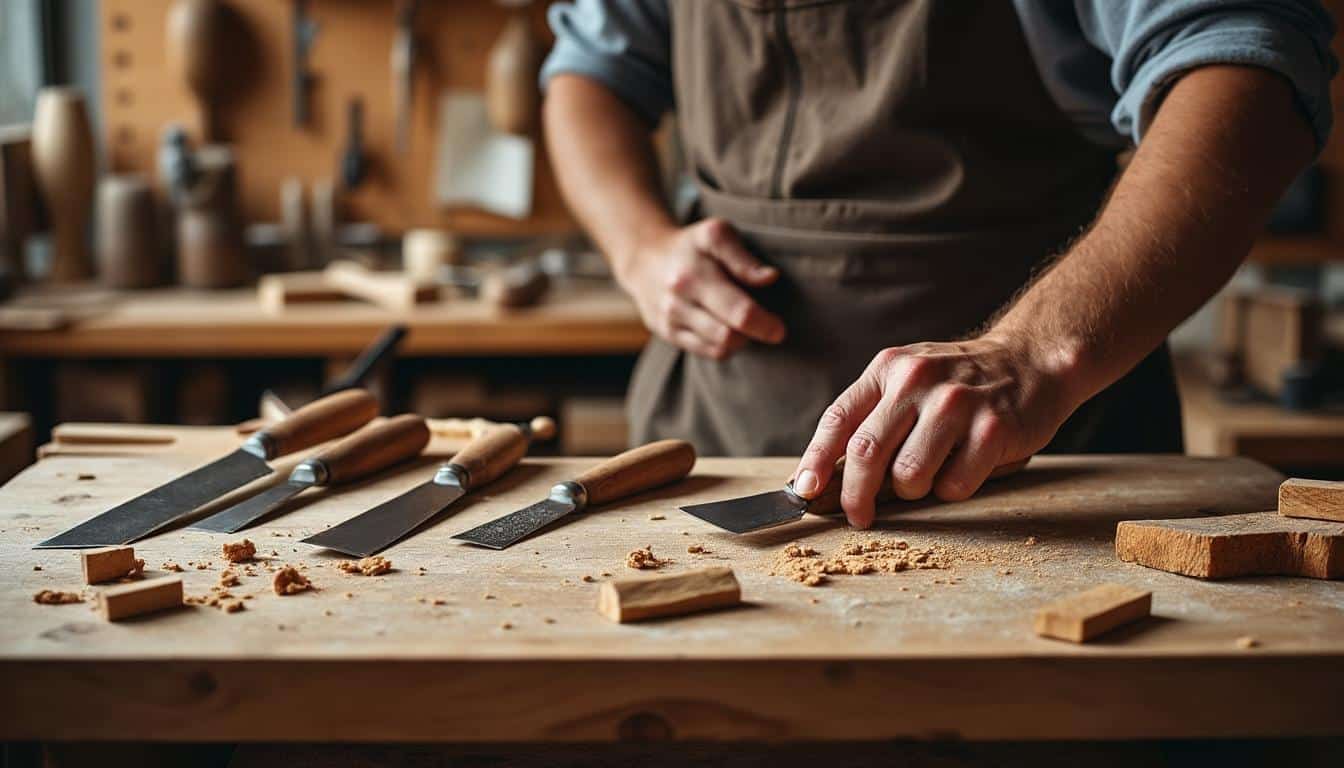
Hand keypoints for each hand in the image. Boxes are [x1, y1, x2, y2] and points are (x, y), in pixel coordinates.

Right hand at [615, 218, 785, 359]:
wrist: (644, 259)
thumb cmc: (691, 246)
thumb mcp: (716, 235)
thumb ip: (743, 257)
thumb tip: (770, 278)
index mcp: (695, 276)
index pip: (737, 312)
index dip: (764, 324)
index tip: (779, 328)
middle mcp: (679, 301)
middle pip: (728, 337)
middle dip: (754, 334)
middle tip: (767, 324)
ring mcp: (671, 321)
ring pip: (719, 348)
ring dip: (740, 340)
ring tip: (743, 322)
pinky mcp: (668, 334)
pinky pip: (707, 352)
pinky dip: (724, 346)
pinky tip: (727, 328)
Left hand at [791, 335, 1074, 527]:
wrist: (1032, 361)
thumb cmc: (961, 382)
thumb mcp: (908, 380)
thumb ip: (872, 417)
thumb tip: (827, 475)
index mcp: (888, 368)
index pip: (837, 420)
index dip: (815, 462)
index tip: (805, 492)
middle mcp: (916, 380)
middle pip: (865, 454)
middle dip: (856, 496)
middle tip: (860, 516)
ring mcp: (956, 404)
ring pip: (909, 476)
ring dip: (913, 491)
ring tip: (931, 474)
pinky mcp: (992, 430)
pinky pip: (953, 485)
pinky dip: (953, 490)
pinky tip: (966, 467)